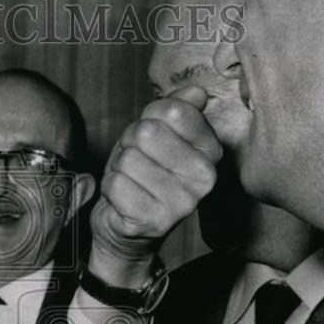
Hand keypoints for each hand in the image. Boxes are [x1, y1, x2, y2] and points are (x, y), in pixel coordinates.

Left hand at [89, 86, 221, 287]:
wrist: (128, 231)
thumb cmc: (144, 176)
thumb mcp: (160, 136)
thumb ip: (177, 110)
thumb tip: (196, 93)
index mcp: (211, 152)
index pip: (173, 110)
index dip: (150, 118)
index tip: (154, 138)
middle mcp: (205, 178)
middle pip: (147, 132)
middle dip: (131, 143)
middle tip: (137, 163)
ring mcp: (182, 203)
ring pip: (129, 159)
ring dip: (120, 169)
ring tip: (132, 183)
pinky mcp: (154, 222)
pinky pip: (116, 184)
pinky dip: (111, 189)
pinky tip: (124, 201)